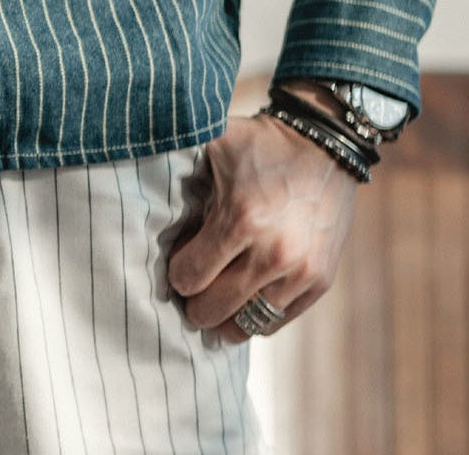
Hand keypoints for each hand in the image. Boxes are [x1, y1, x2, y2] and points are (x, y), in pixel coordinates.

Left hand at [165, 109, 357, 343]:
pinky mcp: (319, 282)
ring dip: (224, 317)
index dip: (176, 273)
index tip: (176, 263)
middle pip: (212, 310)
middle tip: (190, 287)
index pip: (188, 277)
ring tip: (213, 299)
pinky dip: (254, 317)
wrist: (326, 147)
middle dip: (194, 302)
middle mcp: (273, 254)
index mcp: (240, 219)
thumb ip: (179, 166)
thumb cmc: (261, 144)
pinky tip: (241, 301)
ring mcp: (300, 273)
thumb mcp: (214, 143)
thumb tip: (142, 189)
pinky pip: (276, 322)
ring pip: (245, 325)